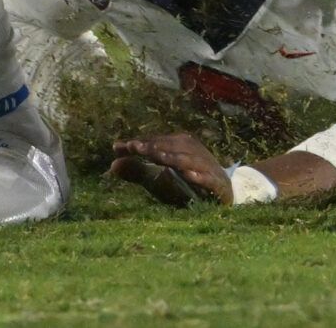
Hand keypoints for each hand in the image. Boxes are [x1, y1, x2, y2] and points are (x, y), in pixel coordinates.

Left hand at [107, 132, 228, 206]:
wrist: (223, 192)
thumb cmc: (186, 182)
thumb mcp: (158, 179)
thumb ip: (138, 171)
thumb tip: (112, 165)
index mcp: (180, 146)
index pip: (157, 142)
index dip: (139, 144)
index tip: (118, 147)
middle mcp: (194, 152)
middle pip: (173, 146)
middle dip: (154, 146)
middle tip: (134, 147)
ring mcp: (207, 167)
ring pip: (190, 159)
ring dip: (174, 157)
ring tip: (158, 157)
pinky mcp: (218, 183)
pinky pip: (208, 179)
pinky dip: (199, 176)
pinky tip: (188, 175)